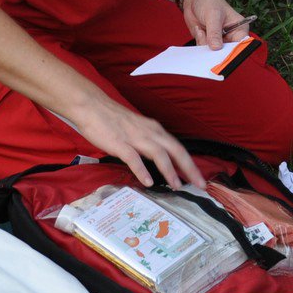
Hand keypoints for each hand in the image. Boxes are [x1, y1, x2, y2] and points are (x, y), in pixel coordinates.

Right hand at [72, 99, 205, 189]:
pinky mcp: (119, 143)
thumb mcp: (138, 129)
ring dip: (170, 171)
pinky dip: (142, 170)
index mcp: (154, 130)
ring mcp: (135, 137)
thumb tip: (159, 160)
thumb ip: (149, 143)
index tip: (199, 178)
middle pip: (176, 150)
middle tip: (200, 184)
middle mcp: (149, 132)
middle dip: (190, 168)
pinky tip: (148, 182)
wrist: (92, 106)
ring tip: (177, 186)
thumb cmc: (113, 120)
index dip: (190, 163)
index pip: (178, 147)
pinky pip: (133, 158)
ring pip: (159, 154)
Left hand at [180, 0, 246, 50]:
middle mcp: (231, 37)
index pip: (242, 45)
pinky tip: (199, 30)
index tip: (224, 55)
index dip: (235, 52)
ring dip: (205, 44)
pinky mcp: (208, 42)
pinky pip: (204, 51)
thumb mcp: (213, 15)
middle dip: (216, 51)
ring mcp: (219, 40)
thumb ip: (215, 32)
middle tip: (208, 41)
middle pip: (228, 53)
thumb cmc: (209, 1)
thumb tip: (217, 48)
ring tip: (202, 29)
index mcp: (240, 29)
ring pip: (214, 53)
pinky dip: (200, 42)